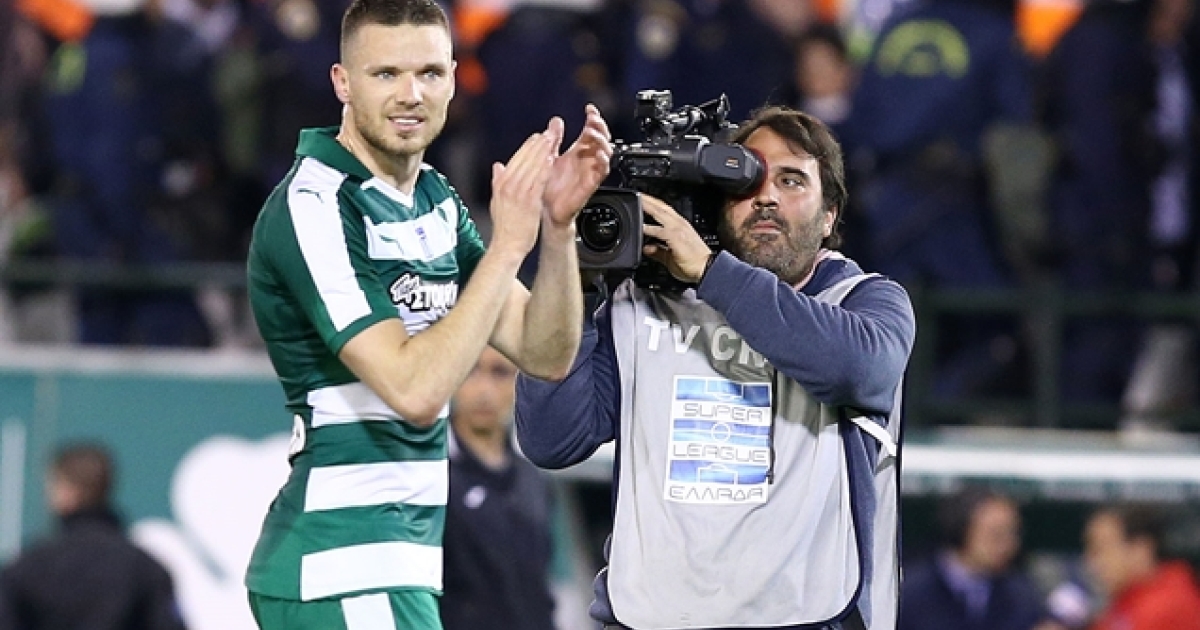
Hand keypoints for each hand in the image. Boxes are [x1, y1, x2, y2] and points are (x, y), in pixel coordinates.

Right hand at [488, 130, 556, 257]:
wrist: (507, 245)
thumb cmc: (505, 227)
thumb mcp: (496, 201)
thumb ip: (497, 181)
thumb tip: (497, 166)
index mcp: (500, 184)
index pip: (515, 158)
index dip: (528, 146)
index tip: (537, 137)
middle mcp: (508, 185)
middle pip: (524, 158)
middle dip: (537, 144)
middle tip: (549, 133)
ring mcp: (518, 192)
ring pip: (532, 166)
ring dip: (543, 152)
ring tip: (552, 140)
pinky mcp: (529, 200)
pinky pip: (538, 180)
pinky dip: (544, 168)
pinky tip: (552, 159)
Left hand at [543, 104, 612, 227]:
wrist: (545, 210)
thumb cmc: (548, 187)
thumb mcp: (549, 157)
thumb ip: (554, 139)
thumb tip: (555, 120)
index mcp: (577, 152)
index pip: (591, 131)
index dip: (593, 118)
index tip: (589, 109)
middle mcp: (586, 160)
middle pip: (602, 139)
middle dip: (600, 126)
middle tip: (593, 119)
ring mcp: (589, 171)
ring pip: (606, 153)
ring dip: (602, 141)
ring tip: (593, 133)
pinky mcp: (590, 184)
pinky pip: (602, 172)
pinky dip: (603, 162)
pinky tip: (598, 154)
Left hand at [640, 194, 712, 283]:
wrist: (709, 269)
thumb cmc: (695, 264)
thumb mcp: (671, 257)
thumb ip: (658, 252)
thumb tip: (646, 249)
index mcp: (680, 227)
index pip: (665, 211)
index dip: (653, 205)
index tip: (643, 201)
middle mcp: (680, 225)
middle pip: (662, 207)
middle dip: (649, 200)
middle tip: (638, 194)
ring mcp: (679, 230)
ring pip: (660, 213)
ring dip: (648, 207)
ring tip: (638, 201)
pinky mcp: (676, 238)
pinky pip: (660, 231)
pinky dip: (649, 228)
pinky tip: (641, 227)